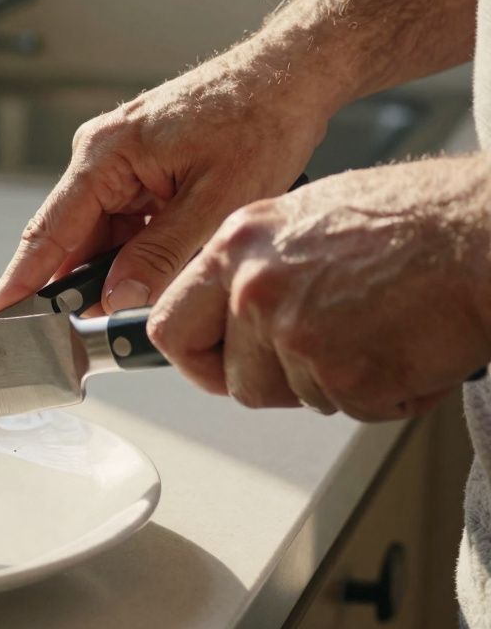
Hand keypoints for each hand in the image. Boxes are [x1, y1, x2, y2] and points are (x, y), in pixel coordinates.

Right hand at [0, 48, 332, 317]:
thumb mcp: (217, 201)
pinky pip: (122, 224)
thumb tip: (118, 300)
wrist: (290, 75)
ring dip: (117, 273)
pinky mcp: (138, 170)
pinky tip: (161, 268)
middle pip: (69, 241)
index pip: (46, 234)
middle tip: (90, 335)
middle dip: (79, 290)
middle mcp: (100, 156)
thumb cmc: (261, 119)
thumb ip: (160, 255)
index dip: (19, 284)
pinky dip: (136, 254)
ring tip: (147, 295)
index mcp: (105, 156)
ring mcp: (117, 162)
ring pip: (99, 238)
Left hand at [148, 157, 490, 420]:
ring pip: (294, 397)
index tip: (216, 366)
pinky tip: (409, 345)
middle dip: (274, 382)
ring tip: (380, 329)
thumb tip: (228, 316)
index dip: (196, 358)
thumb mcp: (307, 220)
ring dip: (338, 383)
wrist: (486, 233)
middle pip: (233, 379)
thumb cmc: (418, 220)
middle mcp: (254, 287)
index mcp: (238, 245)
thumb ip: (257, 269)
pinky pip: (351, 408)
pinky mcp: (341, 372)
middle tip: (326, 353)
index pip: (170, 325)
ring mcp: (294, 332)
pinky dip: (385, 392)